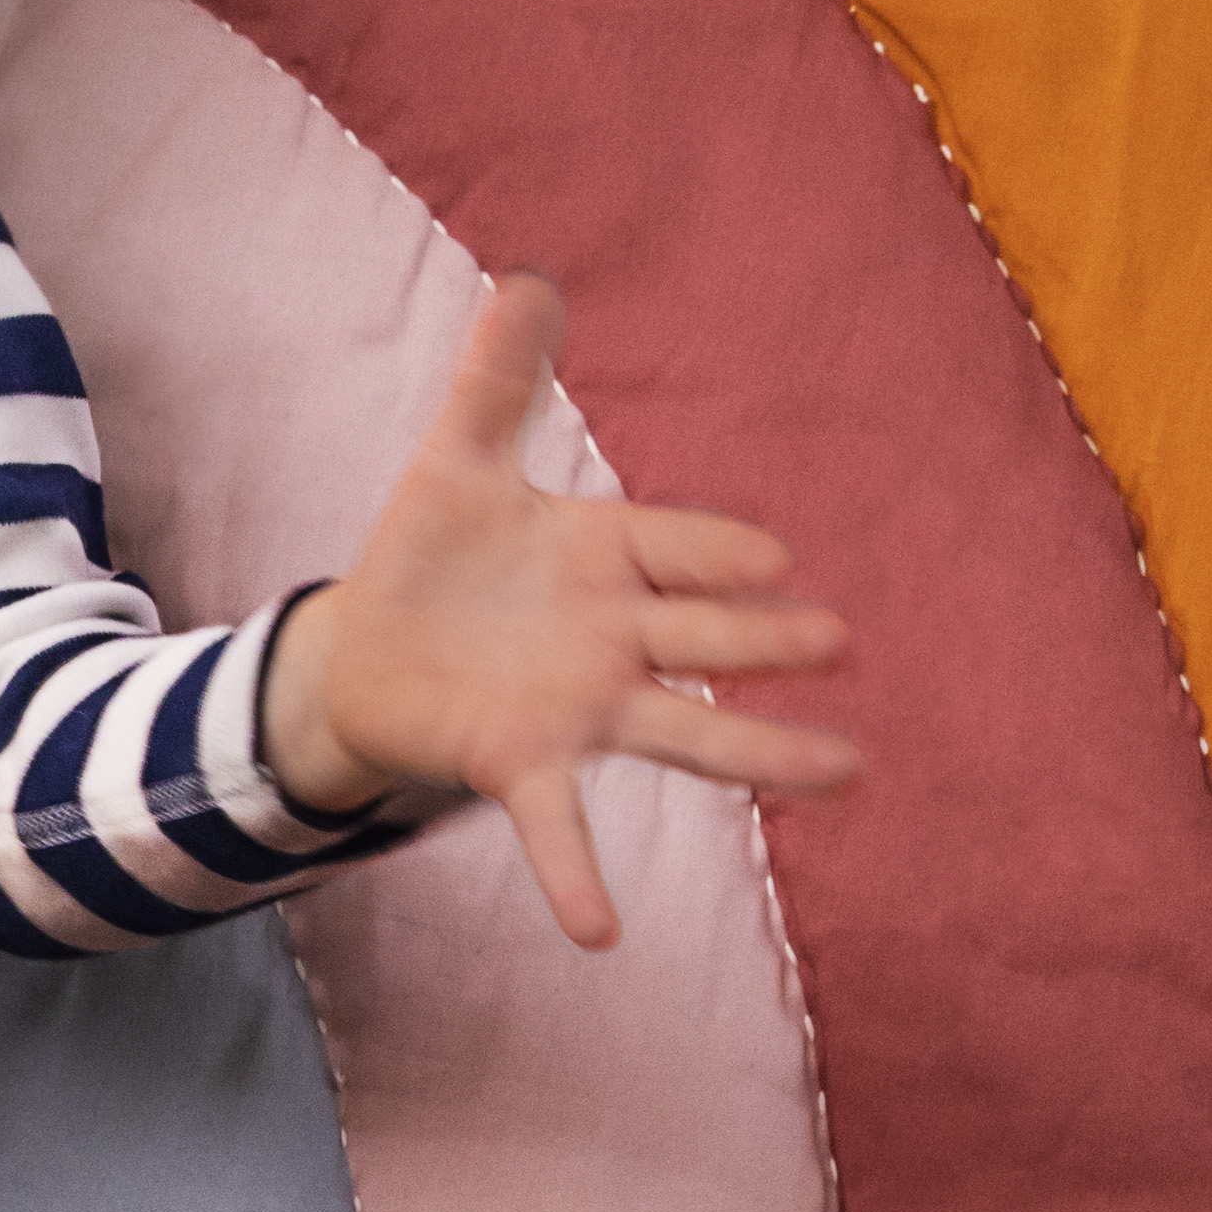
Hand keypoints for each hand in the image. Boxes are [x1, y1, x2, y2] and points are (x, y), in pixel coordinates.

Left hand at [261, 272, 861, 949]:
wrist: (365, 651)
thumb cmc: (431, 555)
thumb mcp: (455, 462)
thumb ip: (498, 380)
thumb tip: (529, 277)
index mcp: (606, 553)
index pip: (679, 545)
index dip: (720, 551)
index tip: (772, 558)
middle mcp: (614, 635)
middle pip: (705, 636)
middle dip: (765, 639)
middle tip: (836, 641)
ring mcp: (580, 705)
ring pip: (685, 732)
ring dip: (762, 755)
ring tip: (847, 774)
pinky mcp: (521, 761)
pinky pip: (560, 823)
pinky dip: (578, 876)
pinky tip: (599, 933)